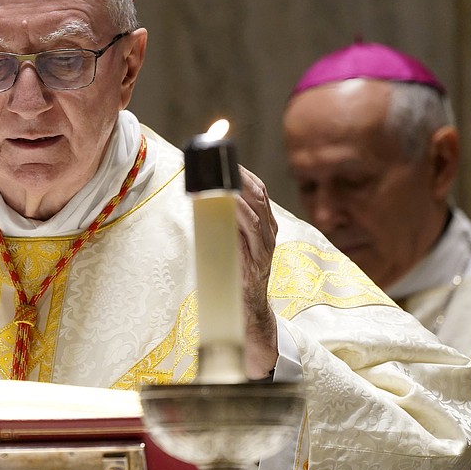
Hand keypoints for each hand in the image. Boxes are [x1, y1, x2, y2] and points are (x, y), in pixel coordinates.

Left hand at [236, 166, 278, 377]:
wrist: (246, 310)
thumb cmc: (234, 274)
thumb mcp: (230, 243)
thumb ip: (223, 224)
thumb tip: (201, 201)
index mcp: (265, 225)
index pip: (259, 191)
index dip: (244, 173)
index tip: (225, 159)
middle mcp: (269, 233)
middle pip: (259, 194)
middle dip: (239, 175)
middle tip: (217, 163)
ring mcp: (265, 247)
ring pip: (257, 209)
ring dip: (236, 191)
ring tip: (219, 178)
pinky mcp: (257, 260)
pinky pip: (252, 231)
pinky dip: (239, 214)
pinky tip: (226, 204)